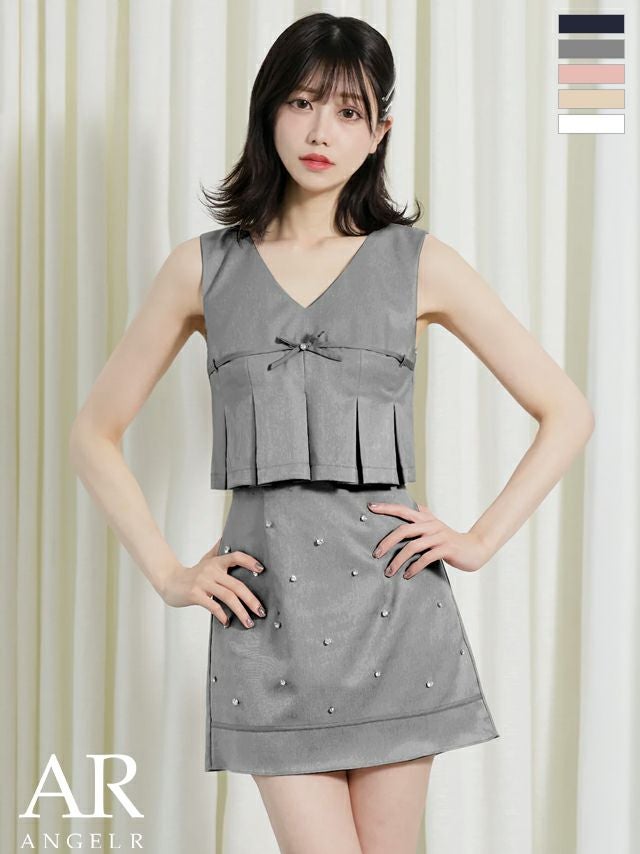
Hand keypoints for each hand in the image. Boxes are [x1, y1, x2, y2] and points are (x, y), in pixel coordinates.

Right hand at [160, 538, 267, 627]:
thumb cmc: (192, 573)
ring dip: (241, 611)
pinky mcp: (195, 594)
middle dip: (251, 600)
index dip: (249, 561)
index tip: (262, 569)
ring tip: (249, 622)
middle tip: (261, 611)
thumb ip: (218, 550)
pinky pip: (213, 606)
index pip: (235, 557)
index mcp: (216, 562)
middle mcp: (211, 570)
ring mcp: (203, 583)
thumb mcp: (206, 559)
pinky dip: (222, 615)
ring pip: (228, 597)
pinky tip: (227, 622)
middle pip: (236, 585)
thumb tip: (226, 537)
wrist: (169, 582)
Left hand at [367, 501, 489, 576]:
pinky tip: (407, 575)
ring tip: (389, 571)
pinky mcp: (446, 549)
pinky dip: (414, 567)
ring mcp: (439, 536)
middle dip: (387, 542)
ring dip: (398, 560)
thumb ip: (423, 518)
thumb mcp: (435, 526)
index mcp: (426, 518)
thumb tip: (411, 509)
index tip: (370, 507)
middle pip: (404, 530)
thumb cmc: (450, 540)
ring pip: (413, 546)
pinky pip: (426, 558)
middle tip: (375, 554)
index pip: (403, 509)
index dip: (387, 507)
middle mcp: (431, 525)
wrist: (474, 549)